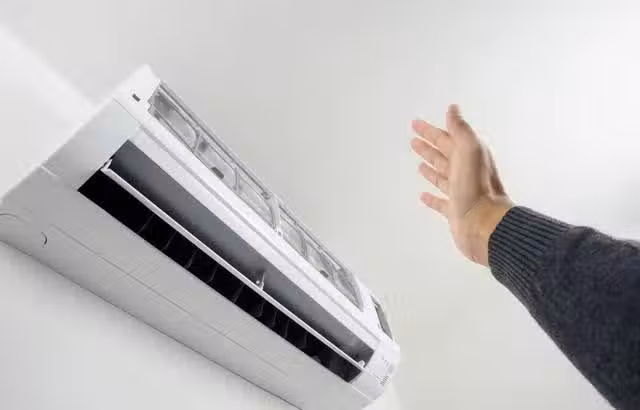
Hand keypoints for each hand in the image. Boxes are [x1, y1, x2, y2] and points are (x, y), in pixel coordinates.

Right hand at [411, 105, 512, 265]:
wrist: (484, 223)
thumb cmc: (476, 187)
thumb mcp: (470, 150)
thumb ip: (461, 129)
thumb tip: (453, 109)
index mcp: (469, 157)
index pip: (446, 139)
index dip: (431, 131)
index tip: (416, 124)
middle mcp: (465, 173)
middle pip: (443, 155)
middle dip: (428, 146)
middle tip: (413, 139)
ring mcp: (460, 193)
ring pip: (441, 176)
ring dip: (430, 168)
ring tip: (418, 162)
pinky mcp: (455, 212)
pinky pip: (440, 202)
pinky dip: (432, 198)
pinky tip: (423, 196)